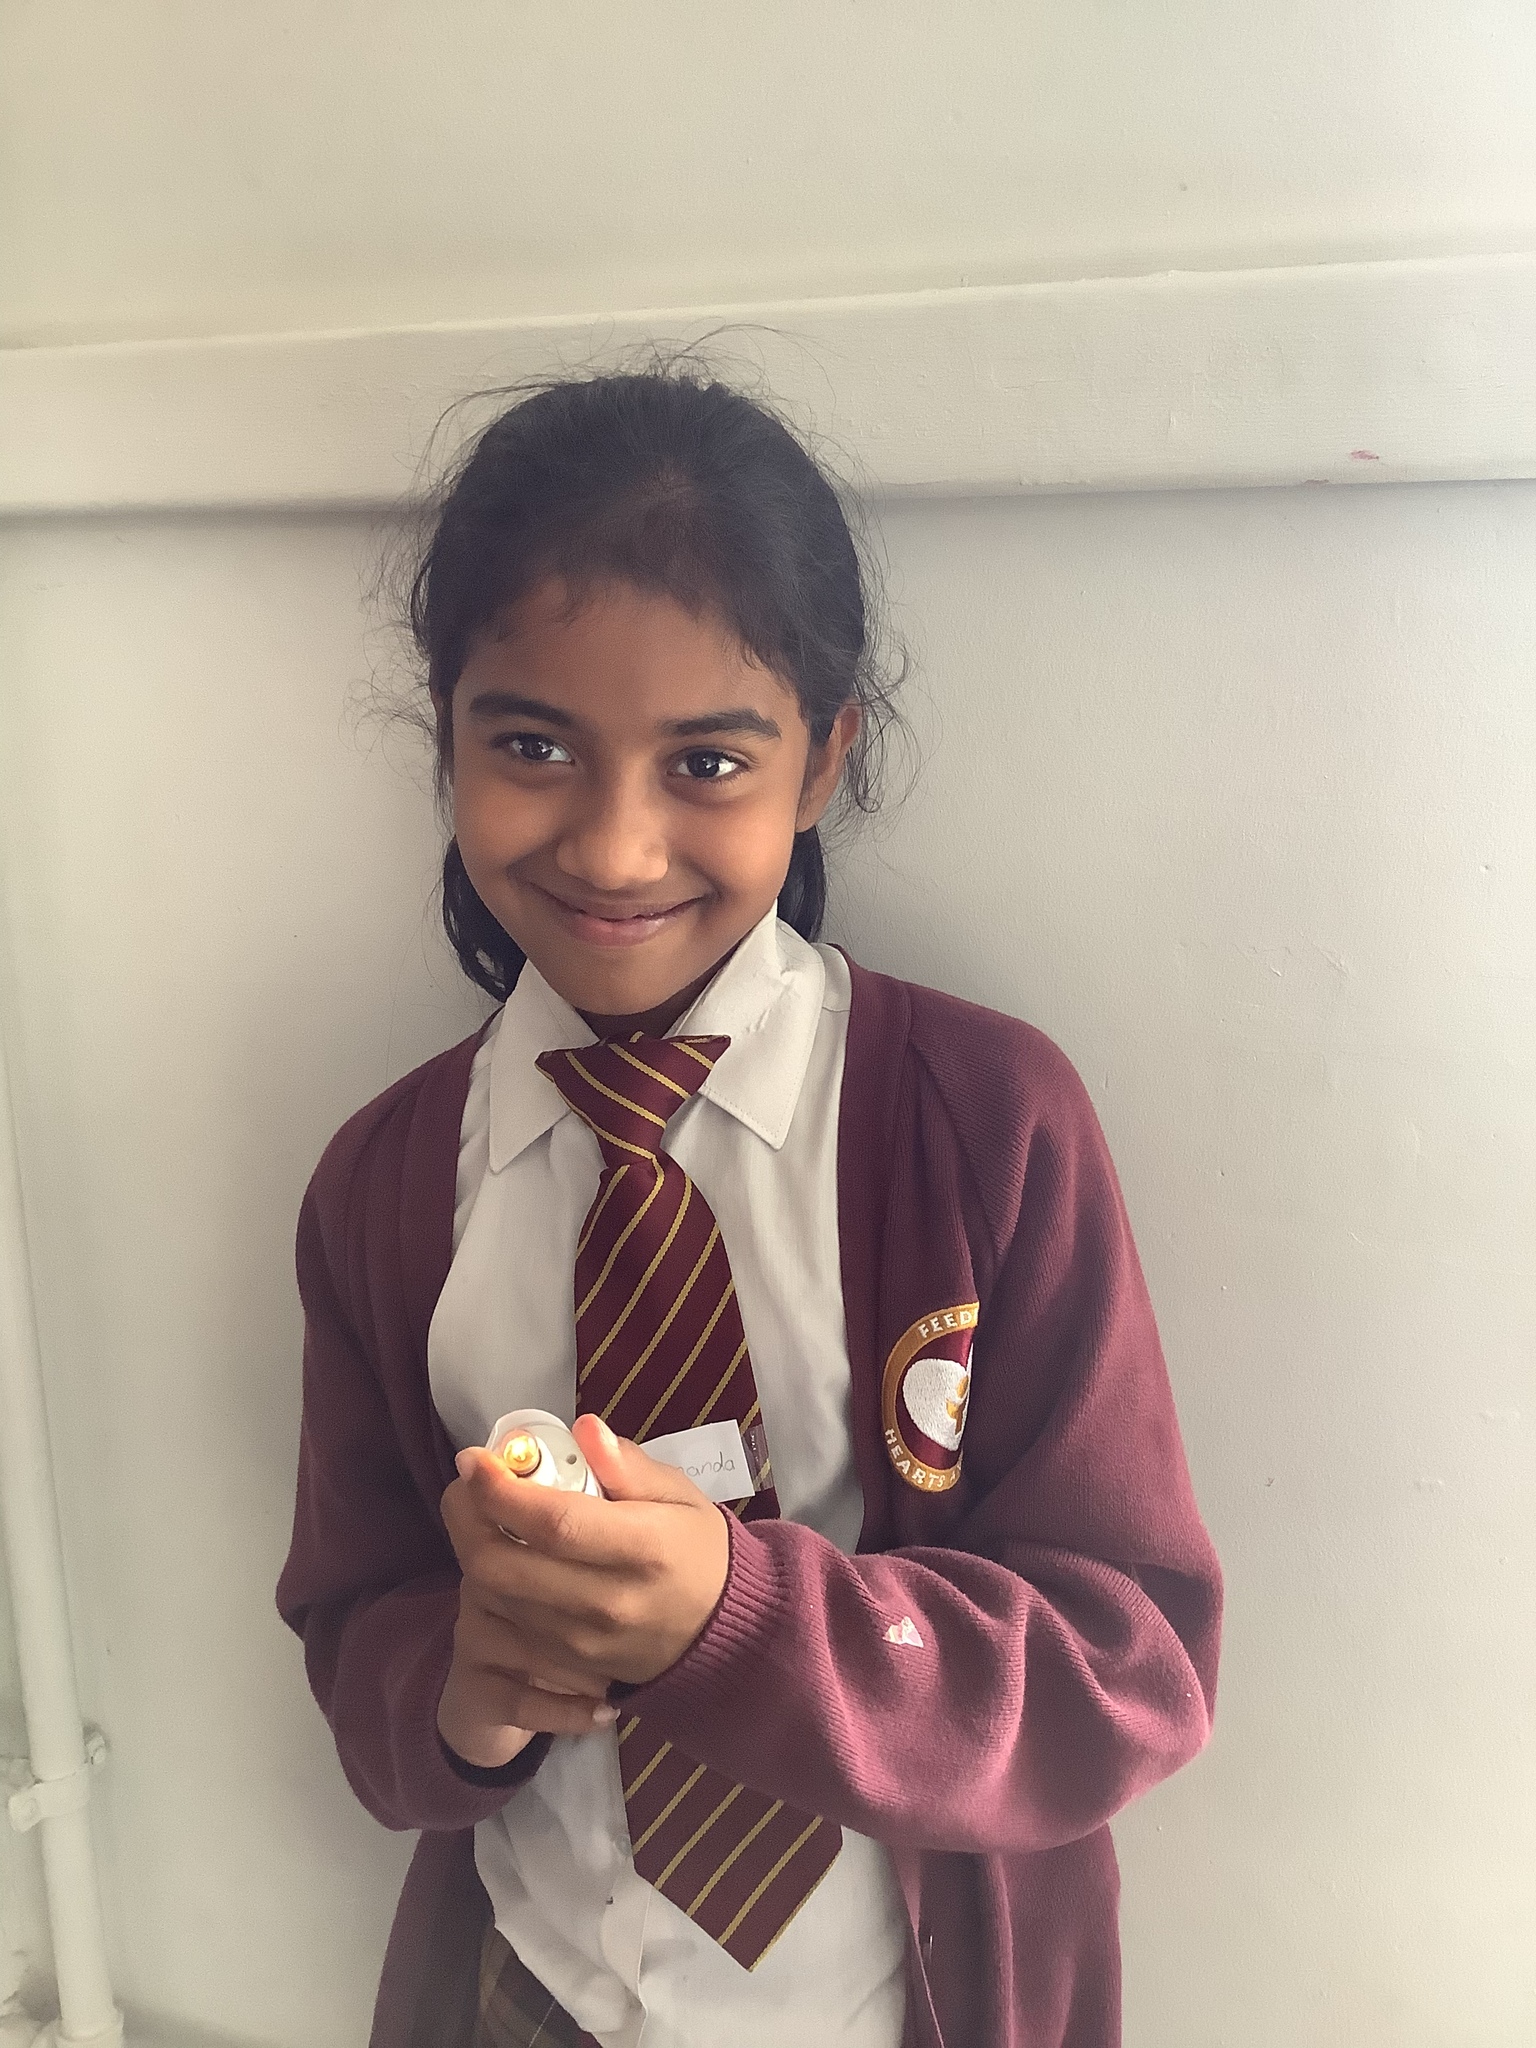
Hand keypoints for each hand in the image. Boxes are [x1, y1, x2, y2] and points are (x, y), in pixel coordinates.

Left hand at [440, 1415, 730, 1729]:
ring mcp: (581, 1642)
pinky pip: (504, 1624)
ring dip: (473, 1547)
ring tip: (482, 1510)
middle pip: (505, 1566)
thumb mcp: (679, 1496)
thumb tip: (584, 1430)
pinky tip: (504, 1553)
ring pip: (495, 1596)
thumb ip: (629, 1465)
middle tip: (466, 1483)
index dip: (501, 1490)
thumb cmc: (697, 1549)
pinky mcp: (565, 1664)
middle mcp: (607, 1602)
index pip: (554, 1523)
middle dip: (466, 1518)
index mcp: (643, 1549)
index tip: (474, 1459)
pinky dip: (489, 1584)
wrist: (721, 1633)